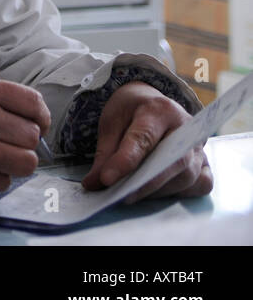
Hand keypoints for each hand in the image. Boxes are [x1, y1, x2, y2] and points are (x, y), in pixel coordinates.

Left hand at [81, 81, 212, 201]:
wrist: (151, 102)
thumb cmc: (131, 112)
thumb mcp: (112, 122)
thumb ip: (105, 153)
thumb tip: (94, 184)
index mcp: (158, 110)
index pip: (143, 138)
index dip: (125, 161)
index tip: (107, 179)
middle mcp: (186, 127)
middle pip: (172, 160)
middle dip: (146, 183)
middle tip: (121, 196)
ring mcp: (200, 146)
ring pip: (187, 176)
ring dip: (159, 191)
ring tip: (133, 195)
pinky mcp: (205, 162)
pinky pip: (201, 184)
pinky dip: (181, 193)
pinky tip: (159, 192)